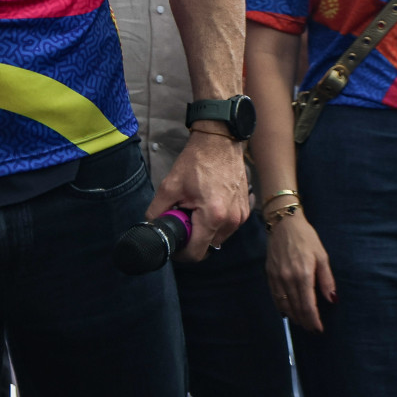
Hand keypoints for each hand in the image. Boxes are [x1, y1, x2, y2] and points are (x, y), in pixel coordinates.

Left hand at [148, 128, 250, 260]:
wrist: (220, 142)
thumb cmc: (196, 161)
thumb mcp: (170, 186)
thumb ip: (157, 211)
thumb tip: (151, 228)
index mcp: (213, 216)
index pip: (196, 253)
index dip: (181, 254)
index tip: (174, 244)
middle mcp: (231, 221)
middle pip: (207, 247)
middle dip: (193, 239)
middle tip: (182, 220)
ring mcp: (240, 216)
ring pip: (217, 238)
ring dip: (204, 231)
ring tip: (195, 209)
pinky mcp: (245, 210)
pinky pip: (227, 227)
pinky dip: (215, 222)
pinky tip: (207, 205)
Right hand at [264, 210, 336, 331]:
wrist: (283, 223)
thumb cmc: (306, 238)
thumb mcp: (322, 256)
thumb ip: (327, 279)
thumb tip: (332, 299)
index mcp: (303, 275)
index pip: (308, 306)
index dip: (314, 321)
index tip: (319, 329)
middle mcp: (288, 279)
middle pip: (296, 308)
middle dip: (305, 322)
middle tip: (312, 329)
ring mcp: (276, 277)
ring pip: (284, 305)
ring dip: (293, 317)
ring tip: (302, 323)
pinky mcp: (269, 274)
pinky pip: (275, 296)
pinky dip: (281, 307)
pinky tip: (287, 312)